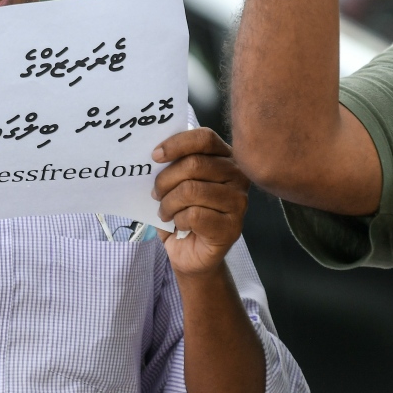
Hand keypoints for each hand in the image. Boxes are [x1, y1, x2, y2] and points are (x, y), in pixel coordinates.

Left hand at [151, 127, 250, 276]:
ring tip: (165, 212)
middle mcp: (238, 176)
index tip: (155, 156)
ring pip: (191, 190)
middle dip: (165, 180)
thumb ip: (173, 165)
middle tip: (155, 194)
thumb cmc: (184, 213)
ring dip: (169, 203)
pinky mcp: (232, 227)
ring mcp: (238, 202)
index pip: (204, 138)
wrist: (192, 254)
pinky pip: (195, 215)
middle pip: (194, 164)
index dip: (177, 143)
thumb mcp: (176, 183)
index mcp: (225, 158)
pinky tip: (180, 225)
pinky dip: (179, 220)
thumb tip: (155, 153)